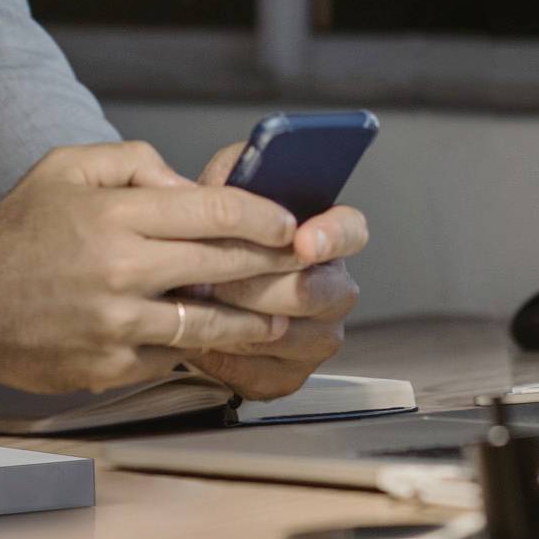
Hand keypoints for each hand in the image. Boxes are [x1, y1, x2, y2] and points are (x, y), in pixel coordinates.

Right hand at [0, 141, 306, 393]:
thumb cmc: (18, 234)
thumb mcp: (65, 168)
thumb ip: (133, 163)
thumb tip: (189, 184)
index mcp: (114, 216)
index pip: (214, 211)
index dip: (263, 217)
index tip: (287, 223)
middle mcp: (121, 270)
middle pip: (223, 264)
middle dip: (272, 265)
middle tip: (302, 264)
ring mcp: (118, 324)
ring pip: (209, 321)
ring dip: (253, 320)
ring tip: (278, 317)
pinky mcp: (111, 366)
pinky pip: (172, 354)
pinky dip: (196, 347)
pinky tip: (220, 341)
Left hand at [177, 141, 367, 400]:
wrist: (188, 290)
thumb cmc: (213, 237)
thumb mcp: (222, 189)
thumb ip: (237, 171)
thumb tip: (246, 164)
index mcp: (326, 235)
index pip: (351, 230)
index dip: (331, 236)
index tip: (303, 241)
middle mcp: (333, 287)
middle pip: (311, 290)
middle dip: (255, 284)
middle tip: (212, 277)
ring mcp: (317, 334)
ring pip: (288, 335)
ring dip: (239, 321)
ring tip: (201, 306)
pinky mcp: (291, 374)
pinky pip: (265, 373)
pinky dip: (230, 358)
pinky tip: (207, 339)